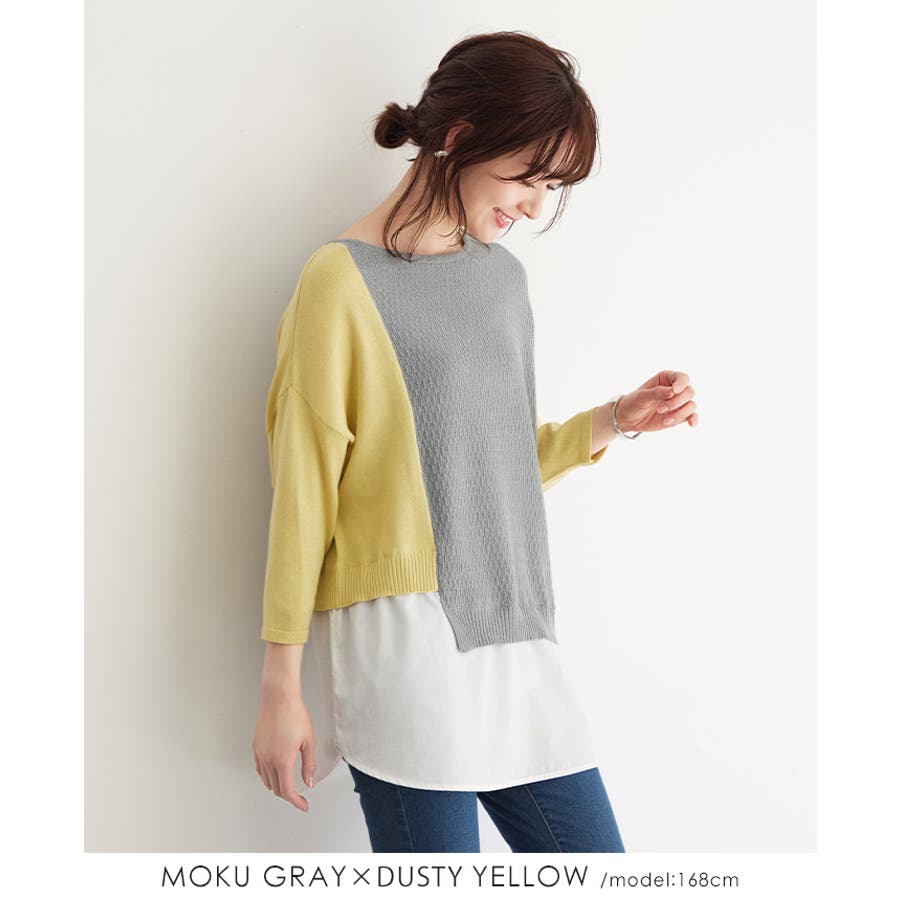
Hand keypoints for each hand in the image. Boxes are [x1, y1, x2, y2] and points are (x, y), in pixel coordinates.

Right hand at [252, 693, 316, 812]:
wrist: (279, 698)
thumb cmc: (295, 715)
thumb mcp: (308, 741)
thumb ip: (309, 765)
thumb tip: (309, 782)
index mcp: (283, 760)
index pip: (287, 791)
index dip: (296, 802)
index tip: (303, 805)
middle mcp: (269, 759)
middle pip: (276, 788)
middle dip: (288, 795)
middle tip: (300, 795)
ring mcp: (260, 753)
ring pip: (267, 780)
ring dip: (277, 786)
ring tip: (288, 784)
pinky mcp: (256, 747)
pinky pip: (260, 769)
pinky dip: (267, 776)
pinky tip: (274, 773)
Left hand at [616, 370, 697, 432]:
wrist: (629, 418)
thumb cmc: (634, 402)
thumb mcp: (641, 396)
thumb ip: (656, 393)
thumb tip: (673, 392)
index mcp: (666, 379)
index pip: (682, 377)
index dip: (681, 383)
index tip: (674, 391)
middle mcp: (676, 389)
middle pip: (689, 392)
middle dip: (676, 402)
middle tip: (660, 410)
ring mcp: (679, 403)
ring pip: (691, 405)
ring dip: (680, 413)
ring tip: (665, 420)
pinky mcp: (679, 415)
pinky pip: (692, 416)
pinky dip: (694, 419)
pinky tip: (691, 424)